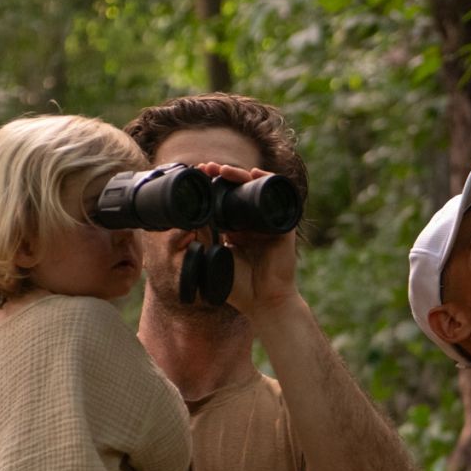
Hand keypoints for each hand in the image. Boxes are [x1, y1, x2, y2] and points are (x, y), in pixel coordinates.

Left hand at [192, 162, 301, 317]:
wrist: (263, 302)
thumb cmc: (240, 287)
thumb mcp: (217, 256)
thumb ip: (206, 238)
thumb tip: (187, 217)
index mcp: (239, 230)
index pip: (226, 200)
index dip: (213, 187)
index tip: (198, 176)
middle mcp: (254, 224)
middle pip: (239, 191)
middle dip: (223, 176)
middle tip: (206, 167)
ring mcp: (269, 223)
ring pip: (255, 189)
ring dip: (240, 175)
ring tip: (223, 170)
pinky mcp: (283, 225)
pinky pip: (278, 197)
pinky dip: (267, 182)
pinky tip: (254, 173)